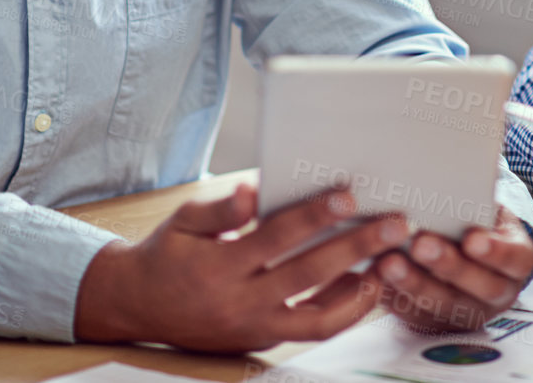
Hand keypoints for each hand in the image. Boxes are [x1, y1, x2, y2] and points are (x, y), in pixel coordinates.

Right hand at [74, 183, 407, 351]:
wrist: (138, 307)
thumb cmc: (168, 253)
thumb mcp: (183, 220)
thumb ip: (220, 206)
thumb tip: (253, 190)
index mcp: (218, 267)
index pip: (275, 238)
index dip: (312, 216)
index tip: (348, 194)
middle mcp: (238, 304)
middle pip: (307, 276)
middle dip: (355, 248)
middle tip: (394, 225)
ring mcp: (253, 329)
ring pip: (318, 318)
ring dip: (360, 290)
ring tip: (391, 261)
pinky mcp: (262, 342)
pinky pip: (311, 330)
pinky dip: (344, 310)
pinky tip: (367, 283)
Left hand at [374, 205, 532, 332]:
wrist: (471, 256)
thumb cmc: (476, 222)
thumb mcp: (488, 210)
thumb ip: (479, 201)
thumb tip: (458, 174)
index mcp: (516, 261)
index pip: (514, 259)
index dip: (496, 252)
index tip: (472, 238)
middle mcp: (496, 292)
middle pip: (478, 286)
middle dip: (447, 266)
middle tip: (421, 244)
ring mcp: (465, 311)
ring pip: (442, 304)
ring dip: (413, 283)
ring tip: (389, 261)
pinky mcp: (435, 321)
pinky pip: (414, 313)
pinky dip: (393, 295)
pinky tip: (376, 276)